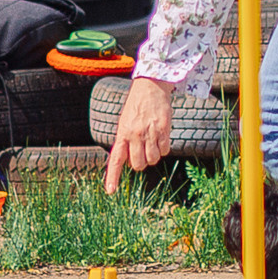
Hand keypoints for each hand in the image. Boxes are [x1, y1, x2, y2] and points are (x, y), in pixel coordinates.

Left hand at [104, 77, 175, 192]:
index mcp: (122, 133)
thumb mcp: (125, 122)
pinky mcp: (164, 130)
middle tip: (142, 151)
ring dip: (154, 155)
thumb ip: (126, 141)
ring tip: (152, 141)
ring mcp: (150, 133)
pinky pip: (165, 151)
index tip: (111, 191)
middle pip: (138, 165)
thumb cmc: (136, 106)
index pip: (116, 160)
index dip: (113, 177)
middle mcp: (135, 135)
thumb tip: (129, 160)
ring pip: (153, 160)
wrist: (150, 87)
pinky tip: (160, 137)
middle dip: (141, 162)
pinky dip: (164, 148)